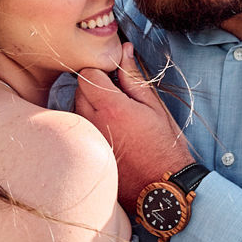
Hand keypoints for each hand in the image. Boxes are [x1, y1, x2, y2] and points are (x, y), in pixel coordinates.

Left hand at [75, 42, 193, 210]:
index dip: (100, 71)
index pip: (87, 74)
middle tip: (119, 98)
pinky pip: (79, 128)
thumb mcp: (154, 107)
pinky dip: (90, 125)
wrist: (162, 190)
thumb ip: (134, 77)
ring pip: (76, 108)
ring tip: (116, 119)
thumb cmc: (164, 147)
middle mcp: (92, 123)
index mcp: (111, 107)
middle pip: (78, 90)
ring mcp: (86, 140)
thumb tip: (124, 51)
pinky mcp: (85, 153)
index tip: (115, 79)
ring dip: (90, 106)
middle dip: (94, 88)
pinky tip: (111, 134)